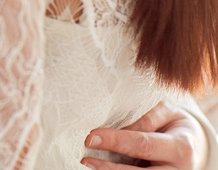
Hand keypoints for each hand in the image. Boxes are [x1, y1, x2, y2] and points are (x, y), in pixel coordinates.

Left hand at [82, 101, 207, 169]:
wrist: (194, 146)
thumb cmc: (175, 126)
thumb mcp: (168, 114)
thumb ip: (147, 118)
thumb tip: (121, 128)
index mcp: (180, 147)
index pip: (142, 144)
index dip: (115, 141)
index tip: (92, 137)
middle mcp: (177, 169)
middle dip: (109, 167)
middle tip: (85, 160)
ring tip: (89, 166)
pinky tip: (101, 169)